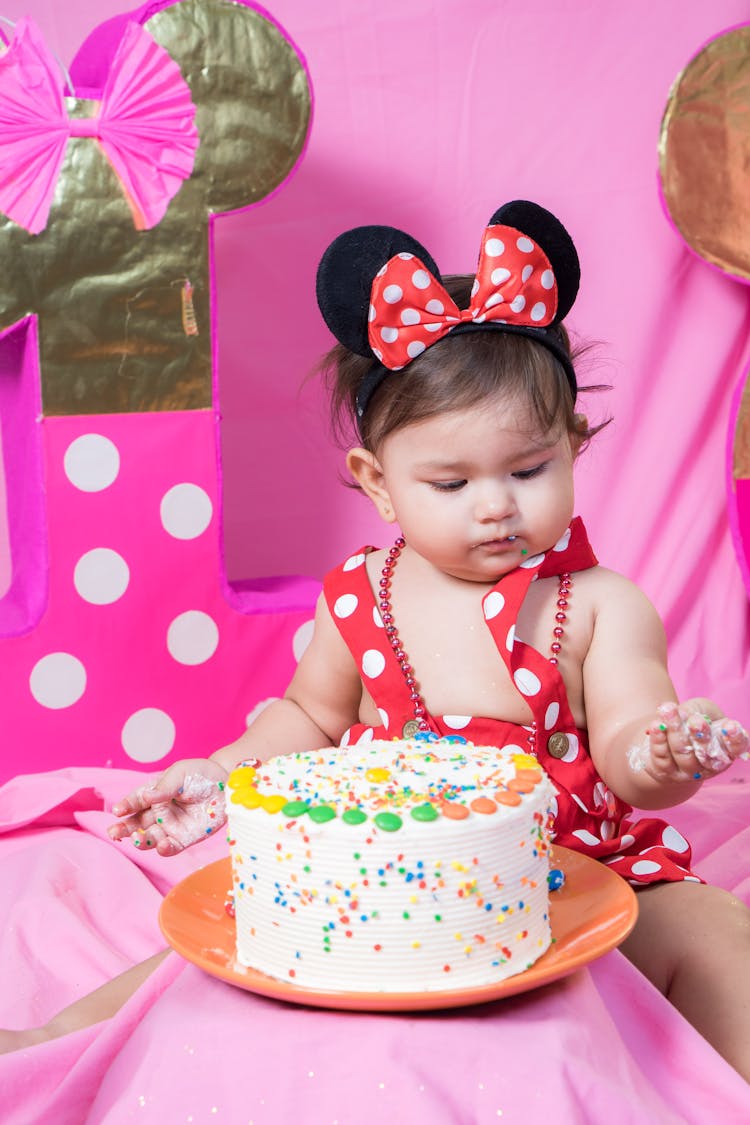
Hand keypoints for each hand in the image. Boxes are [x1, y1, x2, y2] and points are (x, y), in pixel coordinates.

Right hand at [107, 758, 227, 855]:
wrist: (227, 783)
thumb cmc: (201, 774)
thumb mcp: (180, 773)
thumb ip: (164, 786)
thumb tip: (146, 797)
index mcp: (154, 793)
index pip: (136, 801)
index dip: (125, 806)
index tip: (117, 810)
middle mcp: (159, 812)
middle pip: (137, 823)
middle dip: (124, 828)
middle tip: (114, 831)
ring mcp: (171, 826)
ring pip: (150, 838)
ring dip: (142, 840)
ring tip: (138, 839)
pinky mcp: (185, 838)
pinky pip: (171, 847)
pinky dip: (164, 849)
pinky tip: (162, 846)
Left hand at [628, 701, 748, 783]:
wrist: (665, 740)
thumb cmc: (689, 722)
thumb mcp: (699, 710)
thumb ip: (697, 710)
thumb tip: (685, 714)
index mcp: (725, 749)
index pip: (735, 748)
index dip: (735, 739)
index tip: (729, 726)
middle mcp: (709, 765)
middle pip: (706, 752)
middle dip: (700, 735)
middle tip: (695, 720)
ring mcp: (688, 772)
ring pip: (682, 754)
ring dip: (675, 731)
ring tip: (668, 710)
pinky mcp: (666, 772)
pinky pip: (662, 756)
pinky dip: (658, 740)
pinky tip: (656, 725)